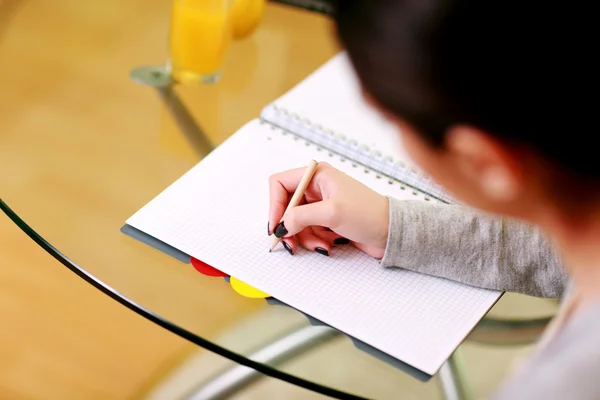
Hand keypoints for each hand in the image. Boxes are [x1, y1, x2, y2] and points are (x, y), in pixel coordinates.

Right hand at [268, 162, 388, 257]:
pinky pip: (308, 231)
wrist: (392, 232)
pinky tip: (327, 245)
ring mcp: (322, 204)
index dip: (274, 204)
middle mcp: (317, 187)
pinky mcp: (327, 220)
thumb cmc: (369, 214)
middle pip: (286, 206)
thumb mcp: (332, 213)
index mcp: (317, 175)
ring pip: (296, 222)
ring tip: (320, 245)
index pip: (280, 183)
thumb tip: (281, 225)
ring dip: (304, 237)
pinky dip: (314, 240)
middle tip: (289, 242)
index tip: (276, 225)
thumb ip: (301, 217)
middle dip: (289, 226)